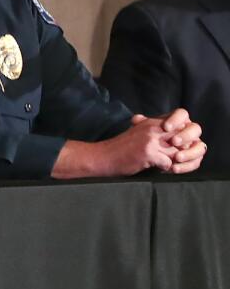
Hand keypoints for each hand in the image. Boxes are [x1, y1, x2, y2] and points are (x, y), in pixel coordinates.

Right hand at [53, 119, 176, 178]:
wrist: (102, 157)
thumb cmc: (120, 148)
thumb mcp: (138, 131)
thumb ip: (155, 130)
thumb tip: (178, 137)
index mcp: (152, 121)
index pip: (181, 119)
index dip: (186, 132)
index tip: (180, 143)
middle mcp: (153, 128)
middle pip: (183, 136)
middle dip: (185, 149)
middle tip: (179, 157)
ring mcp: (151, 140)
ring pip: (178, 152)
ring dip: (176, 161)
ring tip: (169, 165)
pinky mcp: (149, 153)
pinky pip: (169, 163)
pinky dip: (167, 169)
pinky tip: (159, 169)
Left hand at [137, 109, 205, 173]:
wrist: (144, 157)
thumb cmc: (145, 141)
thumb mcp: (142, 132)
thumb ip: (141, 124)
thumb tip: (137, 119)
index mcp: (178, 121)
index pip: (182, 114)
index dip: (176, 119)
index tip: (166, 127)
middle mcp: (189, 132)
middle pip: (195, 129)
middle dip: (185, 135)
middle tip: (174, 142)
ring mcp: (193, 145)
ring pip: (200, 147)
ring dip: (189, 153)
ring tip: (176, 157)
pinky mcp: (194, 159)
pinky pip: (195, 162)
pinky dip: (186, 166)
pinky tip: (174, 168)